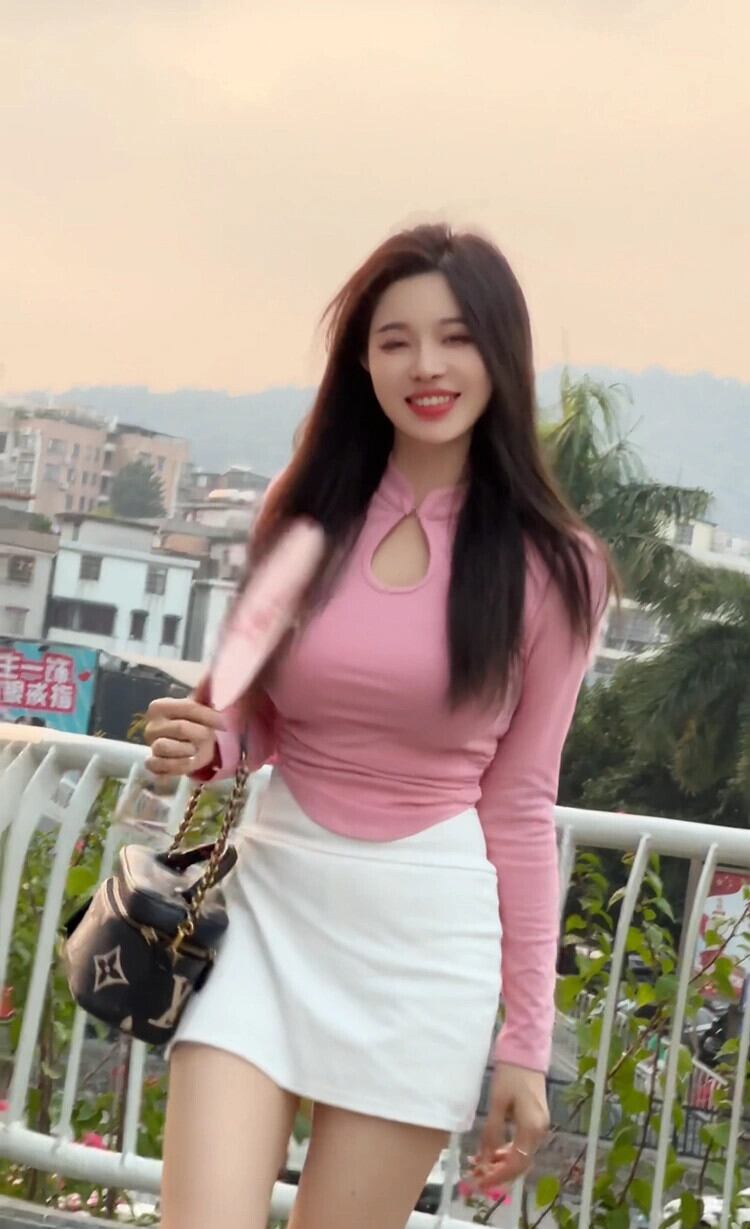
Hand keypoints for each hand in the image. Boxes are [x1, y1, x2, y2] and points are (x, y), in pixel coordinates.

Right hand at [143, 697, 224, 776]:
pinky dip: (180, 766)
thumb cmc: (196, 726)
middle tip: (212, 739)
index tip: (224, 723)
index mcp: (159, 706)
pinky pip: (163, 766)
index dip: (209, 716)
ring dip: (190, 751)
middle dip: (201, 735)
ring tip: (198, 751)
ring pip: (167, 748)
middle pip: (181, 728)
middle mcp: (151, 725)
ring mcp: (150, 746)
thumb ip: (205, 695)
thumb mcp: (201, 709)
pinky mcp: (152, 765)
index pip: (188, 707)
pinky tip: (189, 763)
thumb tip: (213, 678)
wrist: (189, 750)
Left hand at [469, 1063, 549, 1190]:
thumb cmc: (510, 1075)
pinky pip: (522, 1144)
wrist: (526, 1052)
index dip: (498, 1175)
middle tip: (477, 1176)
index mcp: (531, 1129)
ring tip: (480, 1164)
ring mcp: (539, 1126)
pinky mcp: (535, 1120)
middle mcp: (539, 1132)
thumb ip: (492, 1132)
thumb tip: (485, 1158)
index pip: (516, 1163)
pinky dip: (507, 1151)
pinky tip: (492, 1151)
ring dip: (502, 1162)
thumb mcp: (497, 1103)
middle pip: (521, 1163)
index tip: (480, 1181)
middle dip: (499, 1173)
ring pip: (521, 1154)